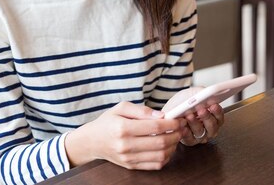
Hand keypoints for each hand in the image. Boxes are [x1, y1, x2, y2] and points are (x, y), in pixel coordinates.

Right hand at [65, 102, 184, 169]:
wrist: (92, 141)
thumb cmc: (108, 122)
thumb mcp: (121, 108)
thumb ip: (142, 110)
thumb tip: (161, 115)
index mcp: (123, 127)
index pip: (155, 126)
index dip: (172, 123)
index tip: (179, 119)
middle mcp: (126, 145)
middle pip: (160, 142)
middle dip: (176, 134)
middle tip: (181, 127)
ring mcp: (128, 158)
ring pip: (160, 155)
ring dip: (173, 146)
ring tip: (176, 136)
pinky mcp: (131, 166)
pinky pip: (155, 165)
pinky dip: (166, 157)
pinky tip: (167, 147)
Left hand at [161, 87, 224, 145]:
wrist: (170, 108)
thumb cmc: (184, 101)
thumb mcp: (194, 93)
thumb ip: (203, 93)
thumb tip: (210, 94)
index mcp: (213, 116)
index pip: (219, 115)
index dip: (217, 111)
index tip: (213, 105)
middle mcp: (209, 127)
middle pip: (212, 126)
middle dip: (207, 117)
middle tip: (201, 110)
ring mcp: (200, 135)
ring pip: (201, 132)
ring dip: (195, 123)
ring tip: (189, 115)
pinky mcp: (190, 140)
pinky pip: (190, 138)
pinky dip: (186, 132)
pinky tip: (184, 126)